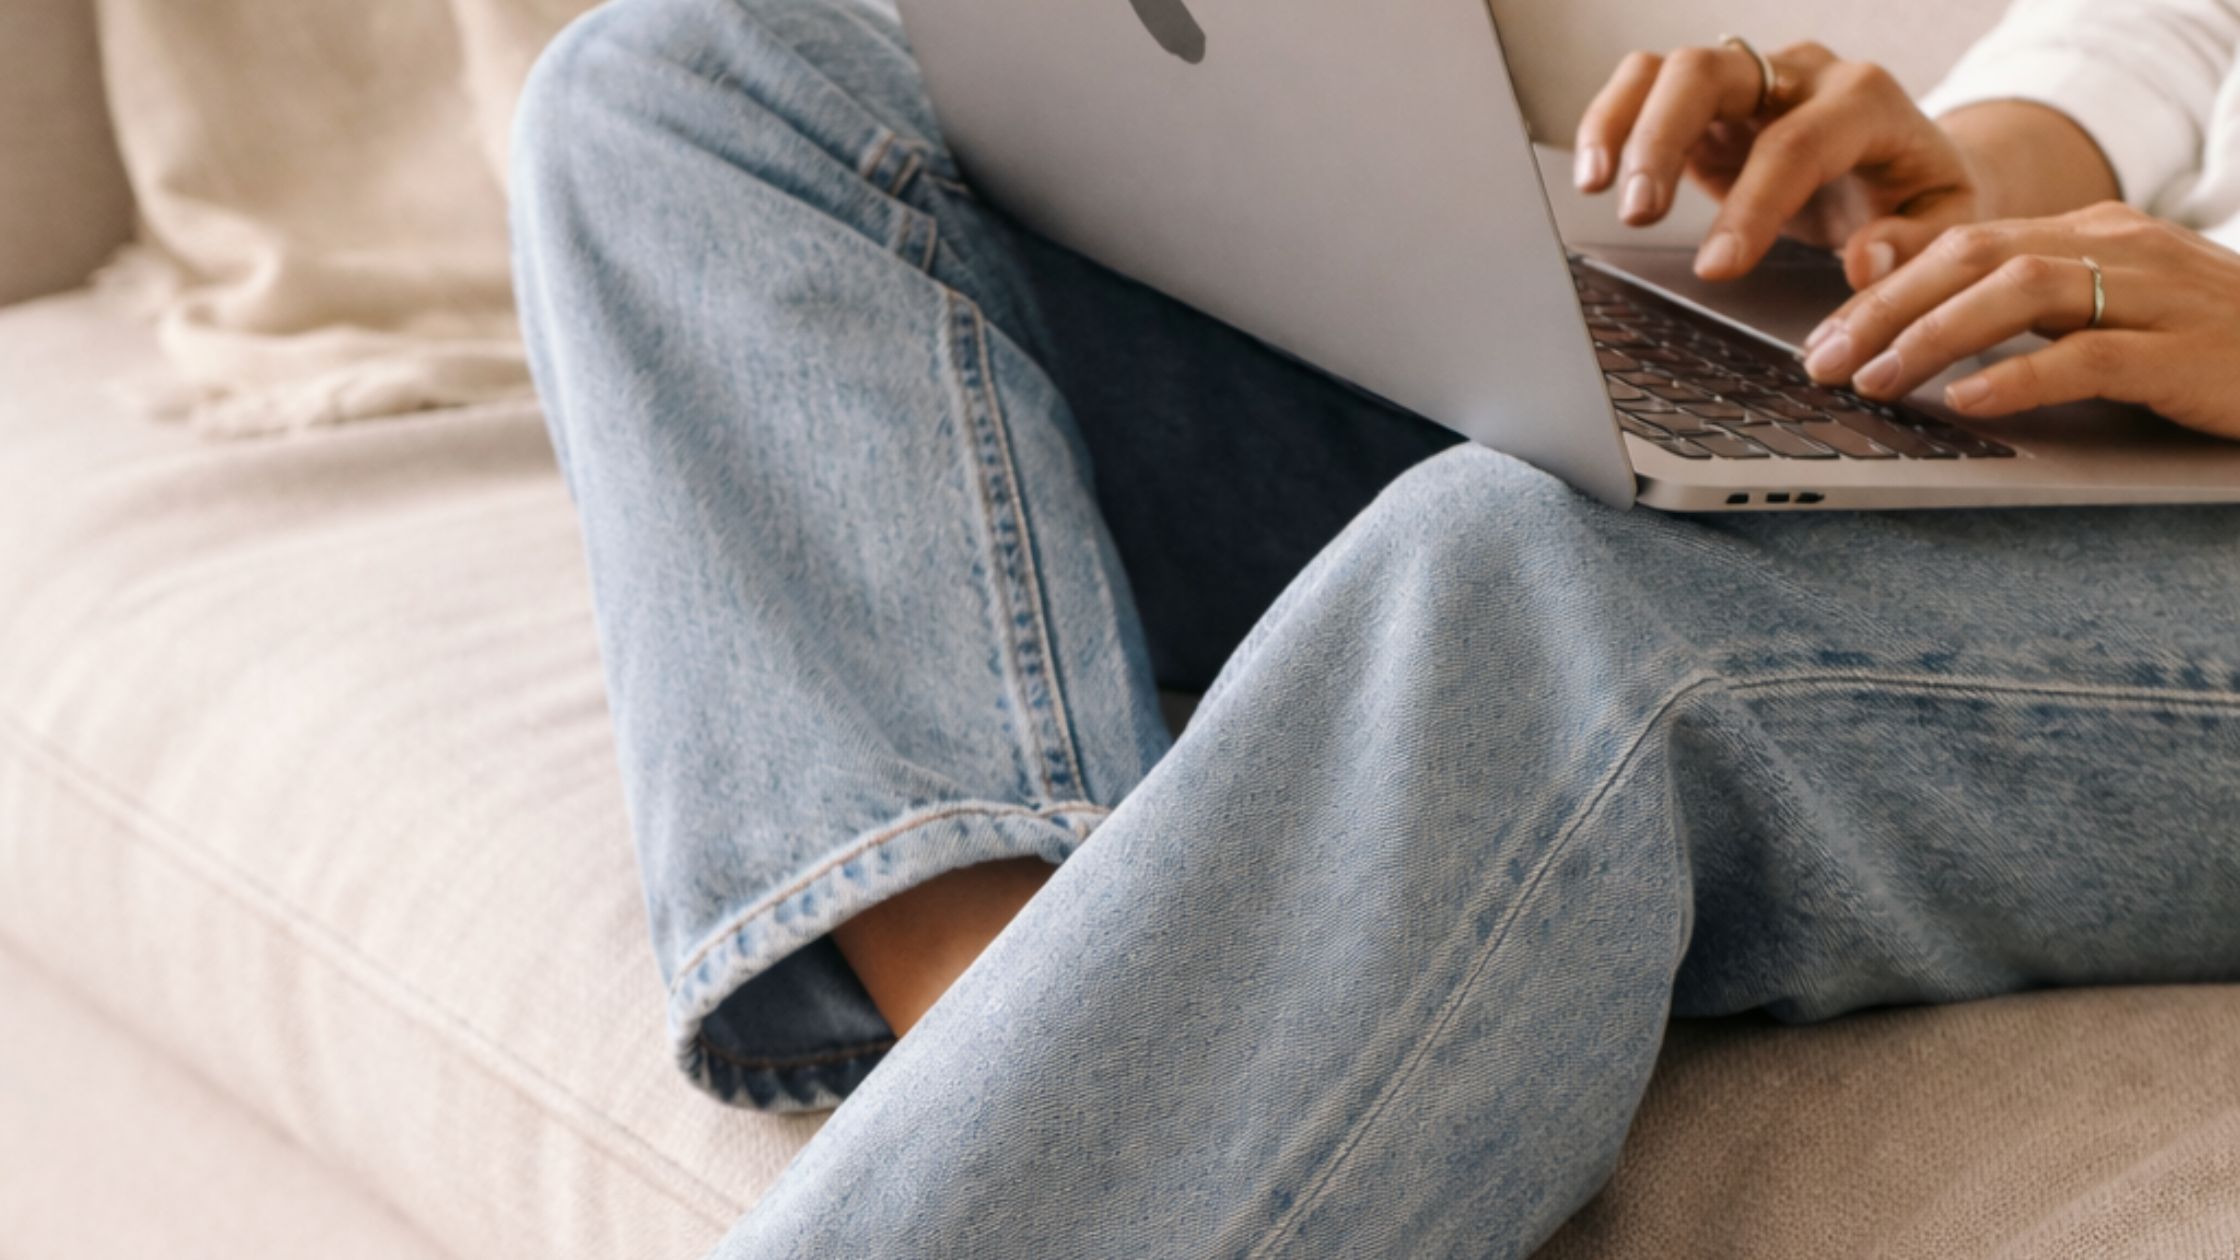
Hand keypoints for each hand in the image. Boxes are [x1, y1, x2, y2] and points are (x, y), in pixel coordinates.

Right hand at [1574, 40, 1989, 286]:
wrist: (1906, 160)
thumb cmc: (1920, 194)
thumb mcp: (1949, 223)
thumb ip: (1915, 244)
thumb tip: (1866, 262)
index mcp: (1864, 99)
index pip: (1797, 142)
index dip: (1753, 205)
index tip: (1717, 269)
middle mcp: (1798, 74)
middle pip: (1711, 72)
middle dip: (1664, 139)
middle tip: (1639, 214)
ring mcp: (1747, 80)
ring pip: (1666, 69)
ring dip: (1622, 124)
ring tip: (1595, 189)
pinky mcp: (1707, 104)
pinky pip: (1644, 88)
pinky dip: (1611, 123)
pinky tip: (1594, 176)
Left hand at [1800, 202, 2239, 440]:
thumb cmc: (2209, 349)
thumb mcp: (2107, 314)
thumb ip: (2023, 307)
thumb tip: (1914, 322)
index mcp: (2094, 232)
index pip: (1964, 244)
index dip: (1882, 290)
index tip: (1819, 338)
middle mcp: (2121, 247)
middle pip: (1977, 257)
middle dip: (1885, 309)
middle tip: (1819, 363)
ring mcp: (2158, 296)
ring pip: (2022, 292)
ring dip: (1933, 336)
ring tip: (1875, 380)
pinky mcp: (2188, 353)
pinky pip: (2089, 357)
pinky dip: (2019, 376)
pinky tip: (1967, 400)